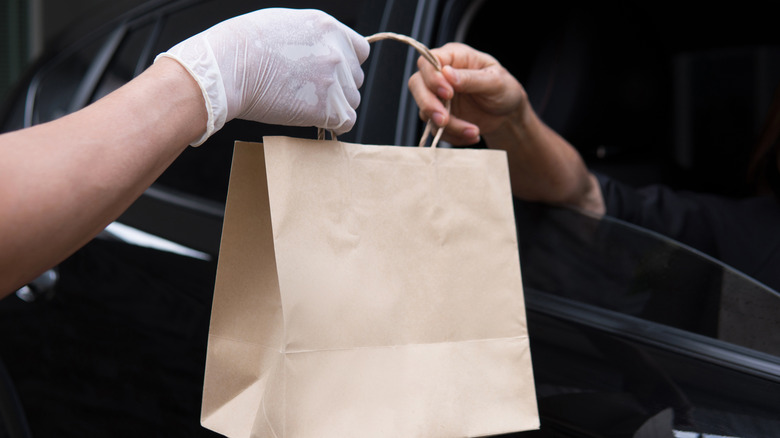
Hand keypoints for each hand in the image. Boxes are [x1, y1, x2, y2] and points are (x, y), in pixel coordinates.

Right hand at [157, 8, 369, 144]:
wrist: (229, 67)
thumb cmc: (244, 45)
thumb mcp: (286, 23)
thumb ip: (311, 37)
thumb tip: (317, 51)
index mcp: (328, 28)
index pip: (360, 51)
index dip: (347, 65)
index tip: (333, 73)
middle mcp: (336, 52)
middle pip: (355, 79)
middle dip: (338, 87)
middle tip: (310, 91)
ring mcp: (334, 80)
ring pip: (351, 102)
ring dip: (335, 106)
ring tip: (306, 104)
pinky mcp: (326, 107)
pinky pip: (346, 122)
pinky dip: (334, 124)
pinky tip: (315, 119)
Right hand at [408, 43, 526, 145]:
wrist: (507, 114)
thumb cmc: (504, 89)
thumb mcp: (495, 81)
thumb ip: (471, 78)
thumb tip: (447, 73)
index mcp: (454, 57)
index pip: (428, 61)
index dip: (432, 77)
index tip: (448, 93)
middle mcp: (440, 75)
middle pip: (417, 85)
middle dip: (429, 104)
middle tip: (445, 120)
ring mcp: (437, 97)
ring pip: (425, 111)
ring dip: (448, 126)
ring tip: (473, 131)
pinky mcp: (439, 116)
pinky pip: (435, 129)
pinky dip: (452, 136)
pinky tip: (471, 136)